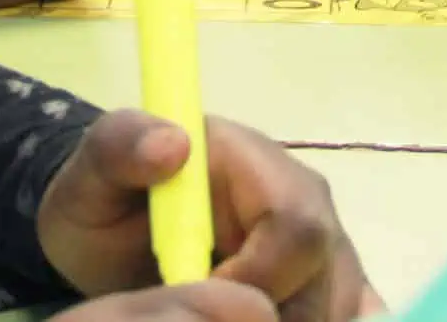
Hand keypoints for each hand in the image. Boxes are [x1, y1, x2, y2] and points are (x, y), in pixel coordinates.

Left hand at [39, 111, 382, 320]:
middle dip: (271, 316)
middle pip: (327, 283)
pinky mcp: (332, 289)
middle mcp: (310, 204)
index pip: (297, 228)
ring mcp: (328, 251)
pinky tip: (264, 321)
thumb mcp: (92, 175)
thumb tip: (174, 143)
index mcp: (260, 164)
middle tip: (206, 314)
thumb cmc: (108, 202)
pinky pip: (353, 317)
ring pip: (338, 309)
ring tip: (219, 314)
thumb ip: (120, 148)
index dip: (258, 278)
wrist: (113, 236)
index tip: (198, 296)